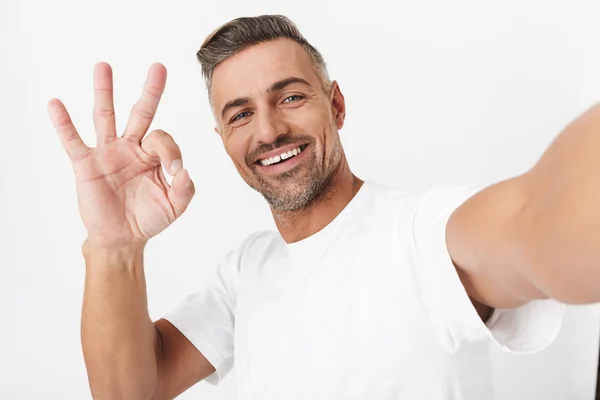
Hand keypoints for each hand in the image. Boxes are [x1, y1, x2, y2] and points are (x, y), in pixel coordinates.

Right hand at [48, 62, 194, 249]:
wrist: (122, 238)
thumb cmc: (148, 218)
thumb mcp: (174, 206)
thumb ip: (184, 190)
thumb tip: (186, 172)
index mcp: (153, 155)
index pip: (164, 140)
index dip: (171, 152)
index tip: (174, 171)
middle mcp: (131, 148)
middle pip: (141, 113)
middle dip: (150, 91)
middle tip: (159, 67)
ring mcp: (108, 153)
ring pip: (106, 117)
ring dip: (105, 92)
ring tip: (104, 66)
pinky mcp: (86, 164)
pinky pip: (73, 141)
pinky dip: (63, 123)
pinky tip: (56, 104)